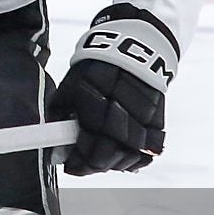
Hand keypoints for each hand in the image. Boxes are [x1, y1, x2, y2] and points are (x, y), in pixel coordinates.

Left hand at [47, 4, 177, 175]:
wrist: (135, 48)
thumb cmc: (96, 68)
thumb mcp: (70, 86)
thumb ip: (60, 117)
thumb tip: (56, 150)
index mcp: (95, 107)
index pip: (88, 151)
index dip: (77, 165)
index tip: (69, 165)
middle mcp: (121, 117)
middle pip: (108, 159)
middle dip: (91, 165)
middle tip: (82, 163)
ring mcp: (142, 122)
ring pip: (128, 159)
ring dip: (113, 163)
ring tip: (101, 157)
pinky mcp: (157, 123)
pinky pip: (147, 153)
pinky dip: (134, 159)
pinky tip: (122, 154)